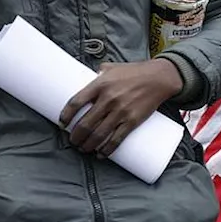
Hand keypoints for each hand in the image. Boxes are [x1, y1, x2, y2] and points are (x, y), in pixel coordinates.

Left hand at [59, 59, 182, 155]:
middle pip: (85, 123)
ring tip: (83, 148)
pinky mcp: (132, 121)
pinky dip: (107, 150)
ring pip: (98, 135)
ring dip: (87, 145)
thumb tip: (86, 77)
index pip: (76, 102)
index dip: (66, 115)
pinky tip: (101, 154)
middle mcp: (108, 99)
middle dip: (76, 136)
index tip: (62, 123)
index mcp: (100, 84)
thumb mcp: (112, 67)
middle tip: (72, 141)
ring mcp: (120, 111)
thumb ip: (98, 73)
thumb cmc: (134, 72)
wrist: (158, 78)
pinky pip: (116, 140)